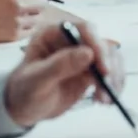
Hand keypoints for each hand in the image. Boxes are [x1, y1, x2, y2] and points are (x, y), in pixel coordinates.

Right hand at [0, 0, 49, 46]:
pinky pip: (31, 30)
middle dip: (38, 0)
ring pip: (38, 17)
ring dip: (33, 14)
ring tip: (21, 13)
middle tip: (29, 1)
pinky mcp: (14, 35)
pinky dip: (27, 26)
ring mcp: (17, 21)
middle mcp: (17, 4)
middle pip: (43, 2)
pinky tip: (17, 23)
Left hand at [3, 21, 120, 127]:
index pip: (84, 29)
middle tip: (106, 87)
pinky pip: (111, 73)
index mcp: (54, 33)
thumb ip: (60, 65)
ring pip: (111, 58)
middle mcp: (72, 40)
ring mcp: (84, 55)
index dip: (97, 45)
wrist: (24, 108)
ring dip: (113, 79)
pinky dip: (114, 86)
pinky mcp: (91, 70)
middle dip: (108, 66)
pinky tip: (106, 101)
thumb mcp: (37, 80)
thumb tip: (88, 53)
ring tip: (104, 100)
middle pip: (102, 43)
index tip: (103, 68)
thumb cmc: (24, 91)